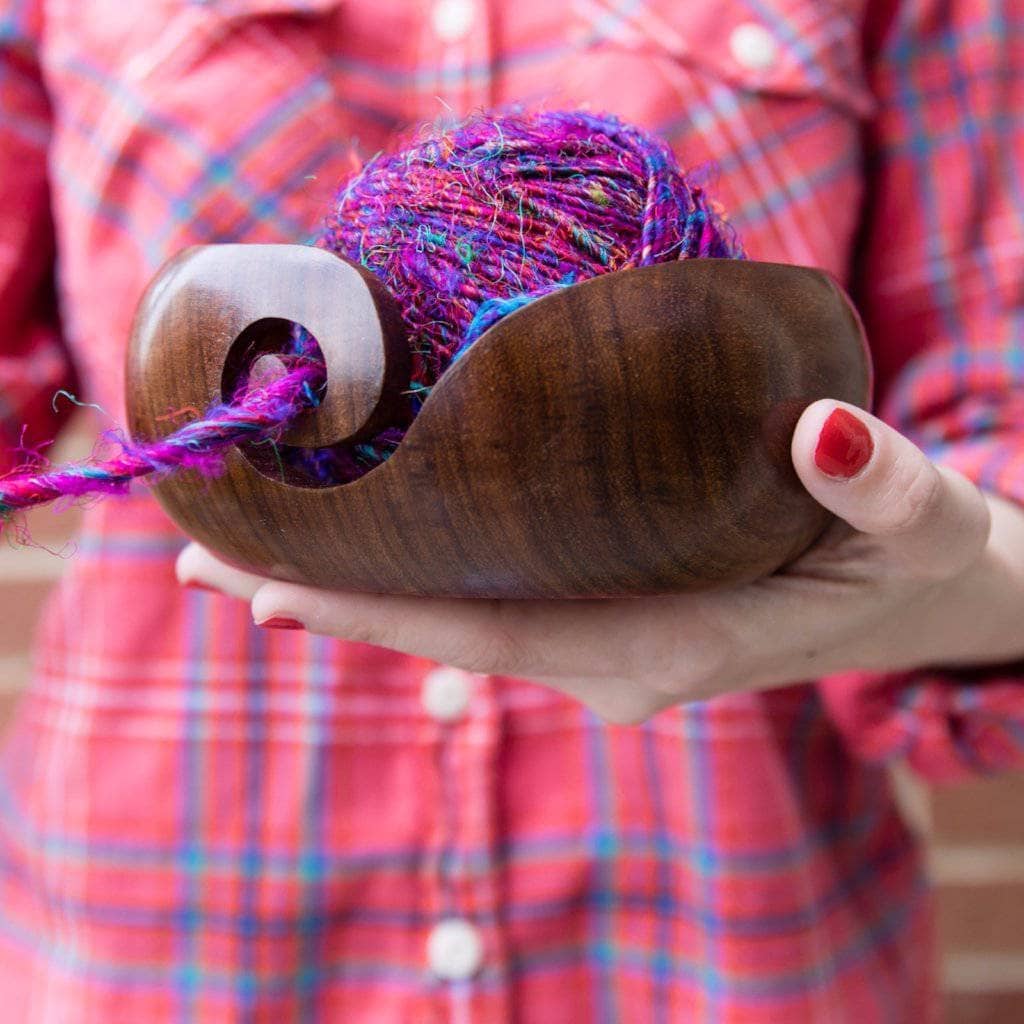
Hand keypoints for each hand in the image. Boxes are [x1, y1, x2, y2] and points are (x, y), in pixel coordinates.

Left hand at [176, 399, 1023, 723]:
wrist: (911, 596)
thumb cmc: (908, 558)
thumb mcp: (919, 521)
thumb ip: (880, 485)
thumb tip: (820, 429)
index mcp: (667, 648)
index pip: (491, 632)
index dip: (377, 609)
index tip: (265, 586)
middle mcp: (611, 657)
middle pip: (444, 628)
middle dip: (327, 594)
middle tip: (201, 553)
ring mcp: (601, 640)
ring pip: (455, 612)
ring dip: (353, 580)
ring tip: (243, 544)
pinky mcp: (605, 610)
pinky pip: (488, 592)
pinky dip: (412, 568)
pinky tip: (359, 534)